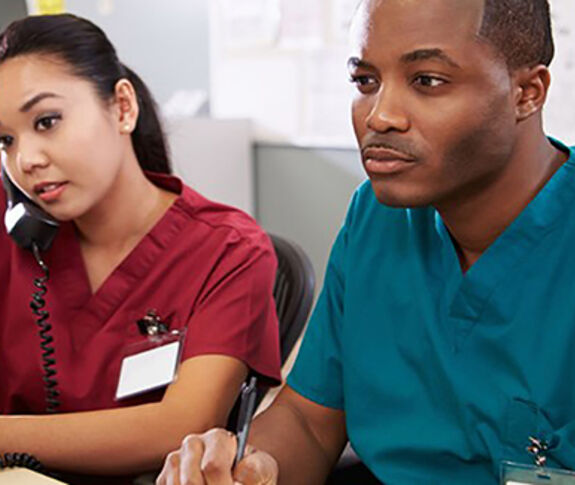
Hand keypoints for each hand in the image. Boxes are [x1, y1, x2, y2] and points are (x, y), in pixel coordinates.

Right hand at [156, 428, 278, 484]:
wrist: (239, 477)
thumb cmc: (251, 472)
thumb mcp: (264, 469)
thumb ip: (257, 470)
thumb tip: (240, 475)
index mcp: (217, 437)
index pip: (213, 466)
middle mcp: (192, 444)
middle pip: (190, 481)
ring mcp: (175, 461)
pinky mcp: (164, 478)